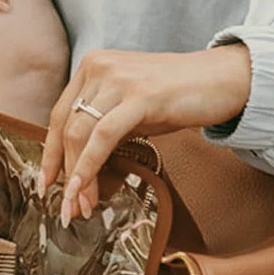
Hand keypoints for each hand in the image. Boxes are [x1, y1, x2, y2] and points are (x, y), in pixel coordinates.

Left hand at [40, 45, 253, 223]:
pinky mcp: (138, 95)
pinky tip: (84, 188)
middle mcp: (98, 67)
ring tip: (80, 207)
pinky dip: (89, 165)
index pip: (60, 115)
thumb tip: (81, 167)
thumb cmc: (179, 96)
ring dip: (77, 176)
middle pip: (66, 127)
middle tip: (67, 206)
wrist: (225, 79)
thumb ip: (105, 126)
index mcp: (93, 67)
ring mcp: (117, 79)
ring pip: (80, 134)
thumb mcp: (131, 108)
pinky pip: (103, 136)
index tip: (48, 183)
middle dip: (63, 171)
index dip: (52, 153)